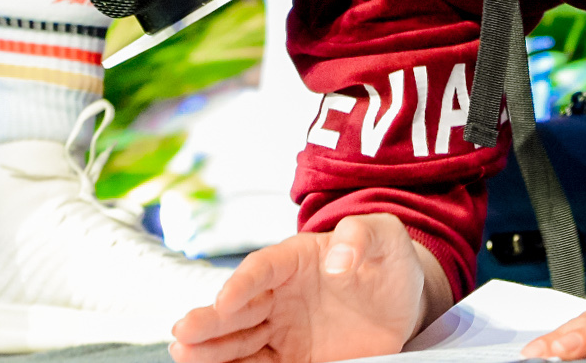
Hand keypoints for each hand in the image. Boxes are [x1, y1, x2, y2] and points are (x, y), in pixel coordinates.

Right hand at [171, 215, 446, 362]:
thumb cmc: (389, 260)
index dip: (241, 283)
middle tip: (181, 334)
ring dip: (211, 348)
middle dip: (209, 321)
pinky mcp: (293, 357)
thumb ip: (361, 237)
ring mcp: (283, 328)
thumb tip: (338, 262)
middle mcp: (281, 294)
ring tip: (182, 356)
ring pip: (240, 340)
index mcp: (295, 258)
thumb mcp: (385, 236)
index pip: (261, 269)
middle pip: (239, 307)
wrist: (404, 302)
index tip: (224, 300)